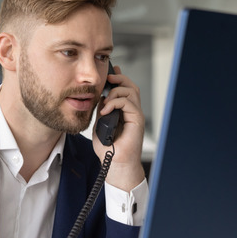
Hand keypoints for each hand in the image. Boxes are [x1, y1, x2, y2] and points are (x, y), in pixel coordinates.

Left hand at [92, 64, 146, 191]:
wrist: (114, 163)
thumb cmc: (108, 149)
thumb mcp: (99, 125)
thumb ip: (102, 111)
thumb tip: (100, 98)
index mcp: (124, 112)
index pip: (124, 90)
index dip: (118, 79)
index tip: (109, 73)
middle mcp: (131, 112)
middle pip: (130, 86)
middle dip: (119, 79)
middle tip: (108, 79)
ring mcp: (135, 115)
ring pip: (131, 91)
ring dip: (116, 91)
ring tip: (106, 102)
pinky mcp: (137, 120)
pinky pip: (128, 103)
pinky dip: (116, 102)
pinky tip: (106, 109)